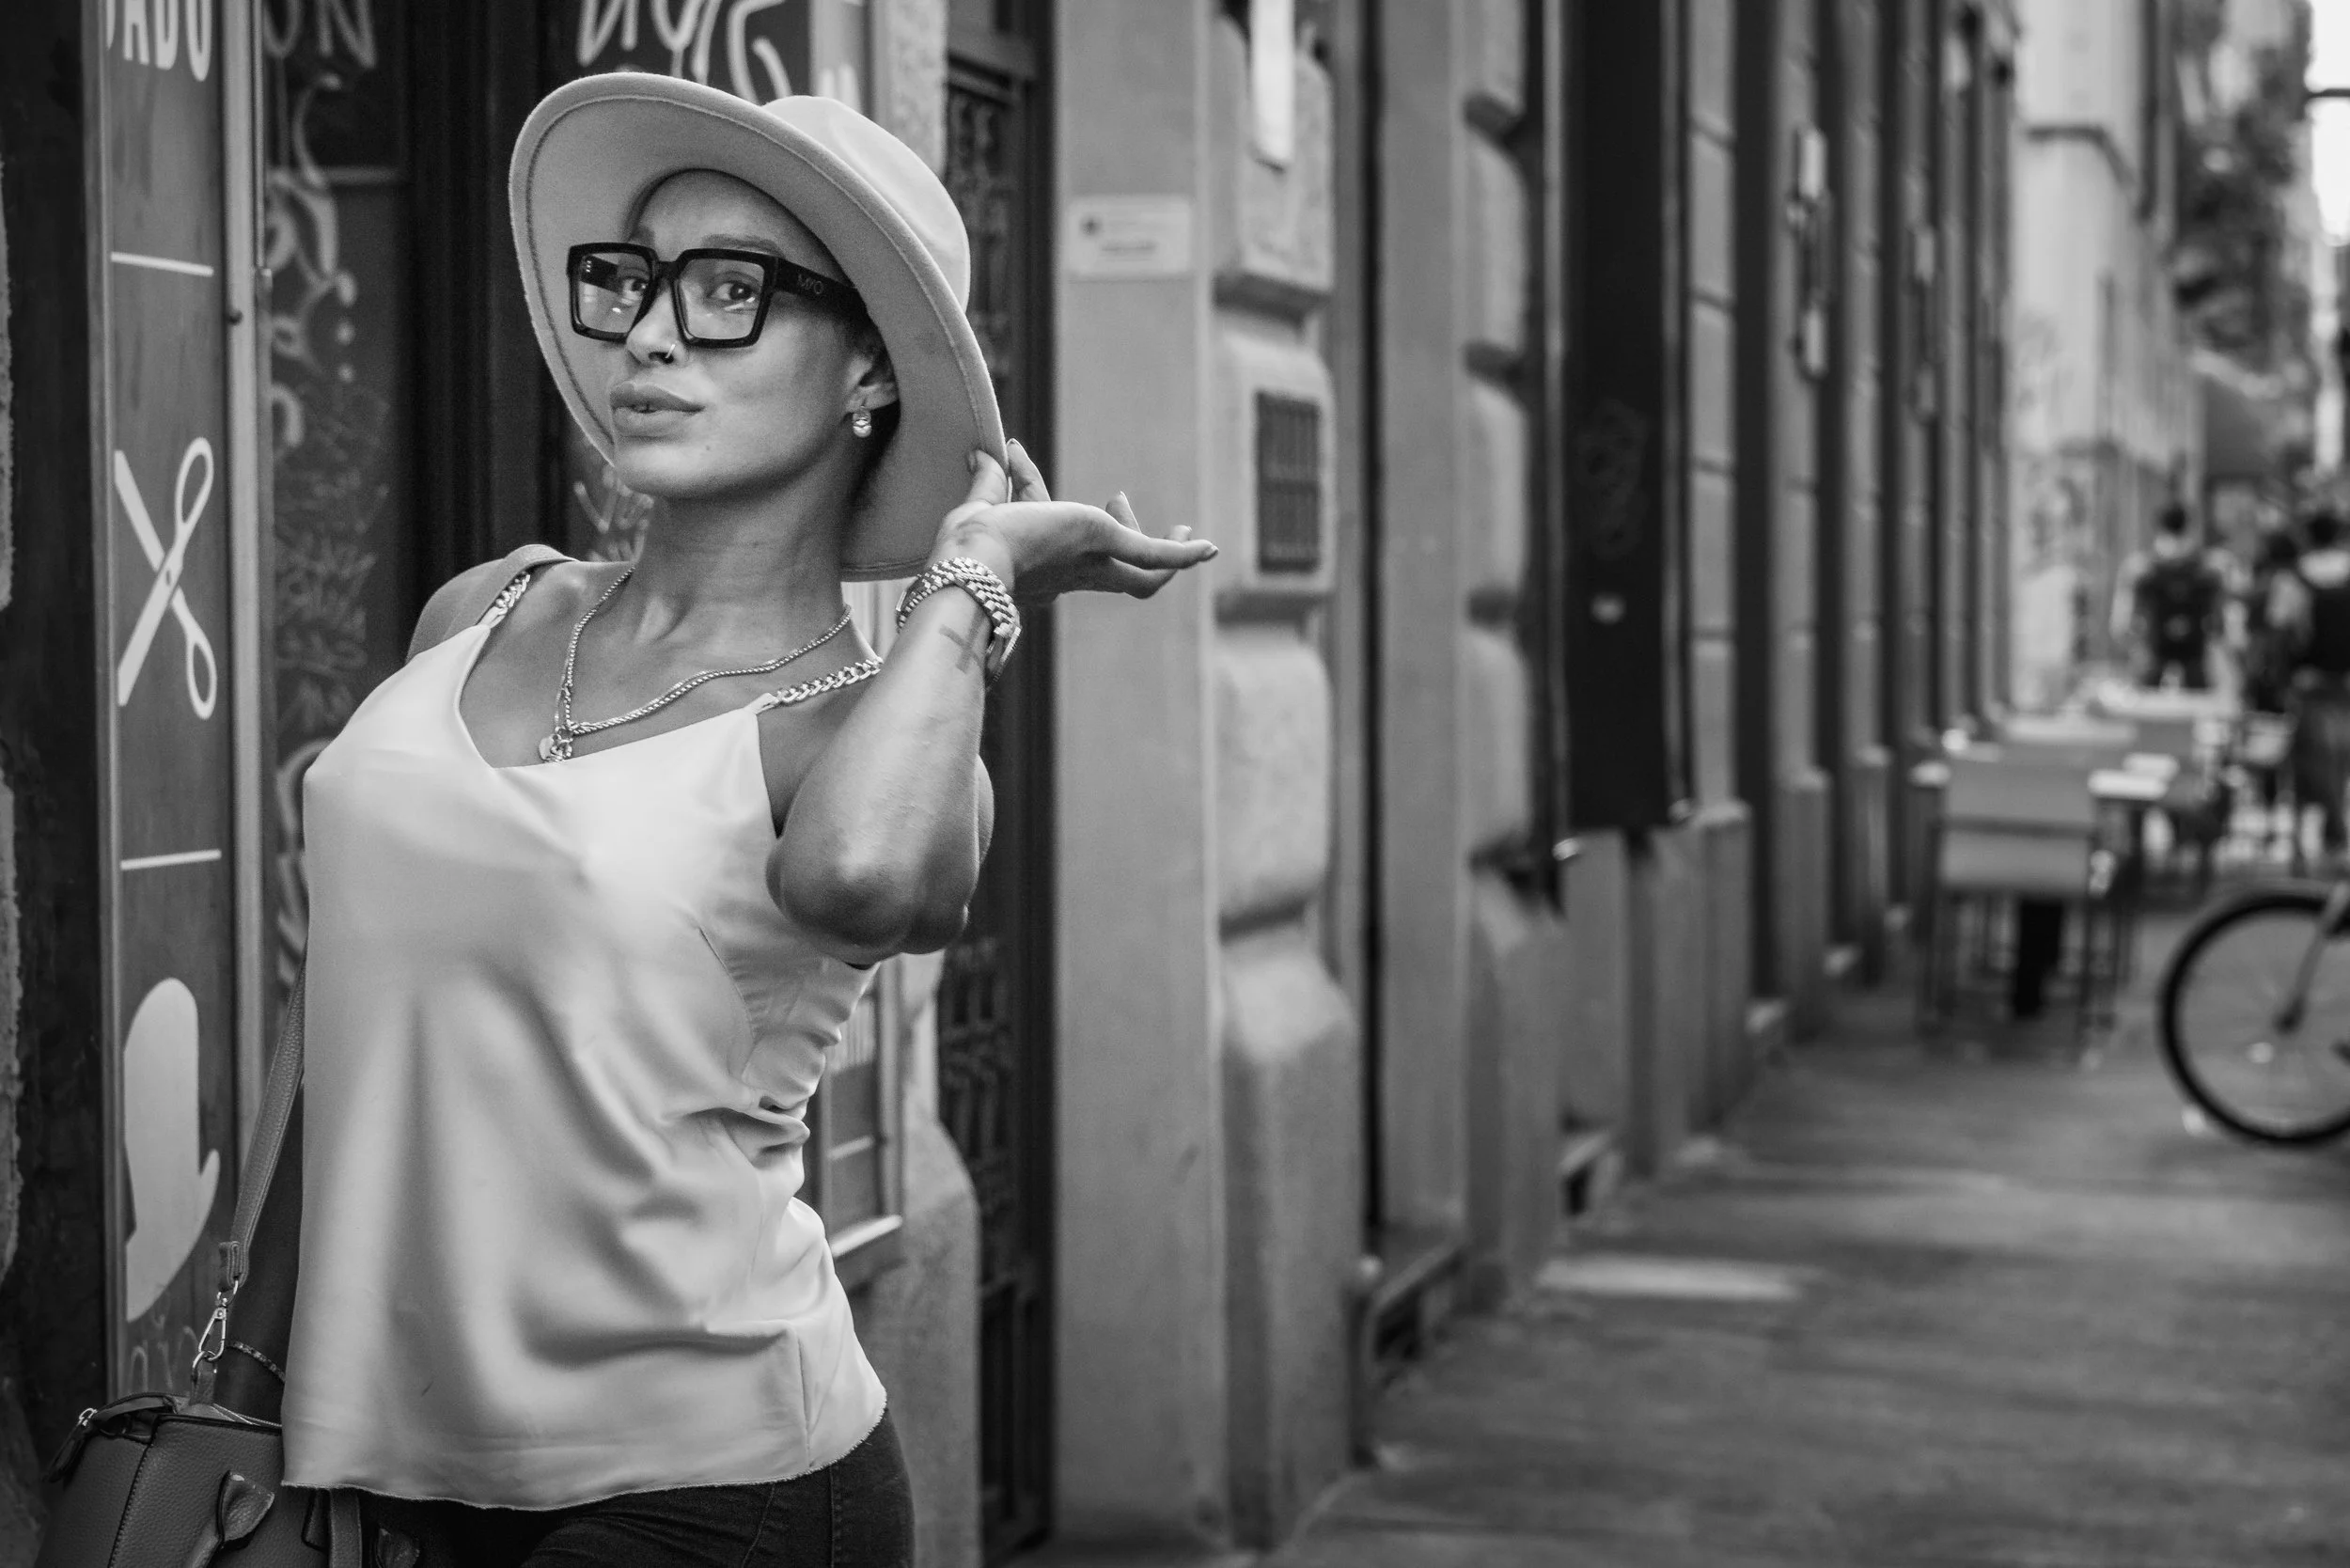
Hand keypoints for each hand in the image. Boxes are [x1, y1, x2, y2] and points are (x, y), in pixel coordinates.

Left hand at [932, 440, 1217, 602]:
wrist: (977, 561)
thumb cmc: (968, 544)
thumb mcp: (982, 504)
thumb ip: (990, 480)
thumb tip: (983, 451)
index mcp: (1038, 569)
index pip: (1047, 526)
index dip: (1035, 490)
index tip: (1016, 457)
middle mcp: (1071, 576)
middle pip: (1110, 569)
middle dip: (1124, 538)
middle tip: (1116, 497)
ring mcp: (1095, 566)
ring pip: (1142, 577)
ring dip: (1163, 551)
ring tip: (1181, 528)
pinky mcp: (1112, 547)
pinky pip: (1158, 560)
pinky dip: (1184, 555)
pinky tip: (1209, 548)